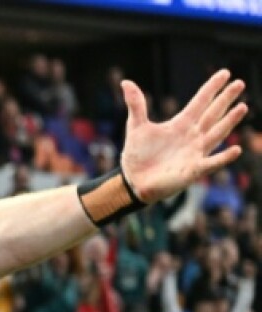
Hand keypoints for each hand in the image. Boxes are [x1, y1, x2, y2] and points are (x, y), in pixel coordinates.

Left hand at [120, 70, 247, 202]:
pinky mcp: (194, 170)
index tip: (225, 73)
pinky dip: (223, 157)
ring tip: (242, 107)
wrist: (133, 181)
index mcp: (180, 124)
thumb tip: (126, 82)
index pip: (200, 102)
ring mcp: (195, 152)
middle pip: (212, 114)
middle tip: (240, 83)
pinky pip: (212, 162)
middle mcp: (192, 136)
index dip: (211, 88)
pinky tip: (235, 149)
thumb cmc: (137, 155)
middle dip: (225, 99)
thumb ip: (136, 105)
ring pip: (217, 133)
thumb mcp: (136, 127)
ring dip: (229, 121)